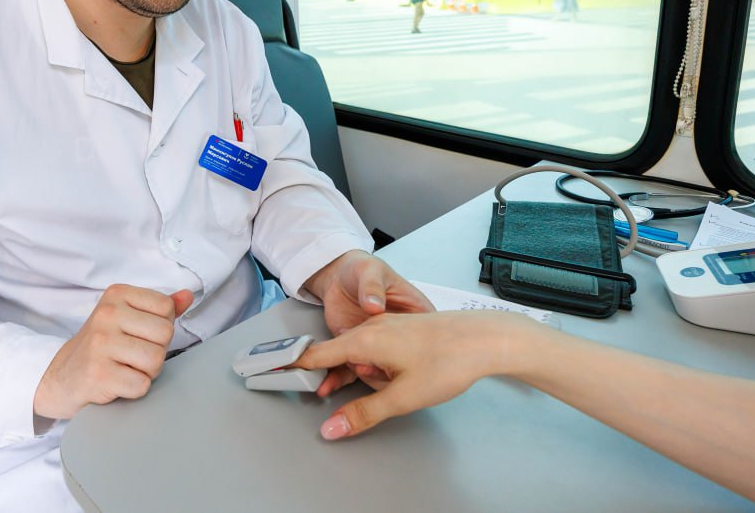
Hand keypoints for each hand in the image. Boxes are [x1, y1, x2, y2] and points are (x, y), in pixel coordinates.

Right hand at [33, 284, 192, 419]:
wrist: (61, 377)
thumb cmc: (101, 346)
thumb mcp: (126, 317)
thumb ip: (159, 308)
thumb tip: (188, 296)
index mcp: (117, 294)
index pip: (166, 308)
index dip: (160, 327)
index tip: (138, 334)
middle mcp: (107, 314)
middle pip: (165, 334)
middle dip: (155, 351)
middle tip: (132, 356)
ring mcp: (101, 344)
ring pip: (155, 360)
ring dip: (146, 372)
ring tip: (126, 369)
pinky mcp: (99, 374)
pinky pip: (141, 385)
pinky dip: (134, 390)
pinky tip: (117, 383)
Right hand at [295, 311, 539, 439]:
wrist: (484, 338)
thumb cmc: (446, 362)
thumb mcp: (402, 397)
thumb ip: (363, 413)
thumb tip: (331, 429)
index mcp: (365, 341)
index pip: (317, 354)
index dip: (294, 364)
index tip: (270, 369)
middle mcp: (372, 329)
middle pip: (338, 354)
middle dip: (335, 377)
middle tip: (341, 393)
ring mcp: (387, 326)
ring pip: (361, 352)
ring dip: (364, 374)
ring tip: (396, 387)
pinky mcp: (401, 329)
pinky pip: (377, 347)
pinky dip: (377, 365)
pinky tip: (400, 376)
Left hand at [303, 250, 432, 393]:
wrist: (337, 275)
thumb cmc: (362, 269)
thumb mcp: (370, 271)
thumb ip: (372, 287)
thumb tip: (374, 304)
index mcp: (413, 312)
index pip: (424, 337)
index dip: (412, 351)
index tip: (394, 355)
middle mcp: (397, 335)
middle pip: (399, 361)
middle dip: (379, 370)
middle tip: (363, 366)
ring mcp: (377, 346)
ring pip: (373, 369)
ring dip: (357, 376)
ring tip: (342, 377)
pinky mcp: (357, 352)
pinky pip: (350, 369)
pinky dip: (338, 377)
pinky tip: (328, 383)